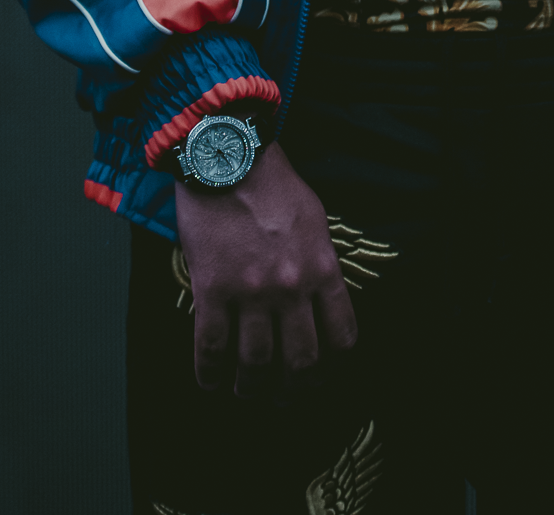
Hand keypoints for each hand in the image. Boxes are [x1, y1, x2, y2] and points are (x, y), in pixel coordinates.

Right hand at [174, 140, 357, 395]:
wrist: (229, 157)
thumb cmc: (272, 183)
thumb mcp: (314, 220)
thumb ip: (318, 262)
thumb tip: (317, 298)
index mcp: (322, 268)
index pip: (341, 334)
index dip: (334, 362)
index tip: (323, 370)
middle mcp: (292, 287)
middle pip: (301, 361)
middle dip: (295, 388)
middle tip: (286, 396)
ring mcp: (251, 293)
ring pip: (256, 364)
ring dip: (253, 388)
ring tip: (248, 392)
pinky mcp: (213, 291)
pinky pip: (211, 349)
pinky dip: (211, 374)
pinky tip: (212, 382)